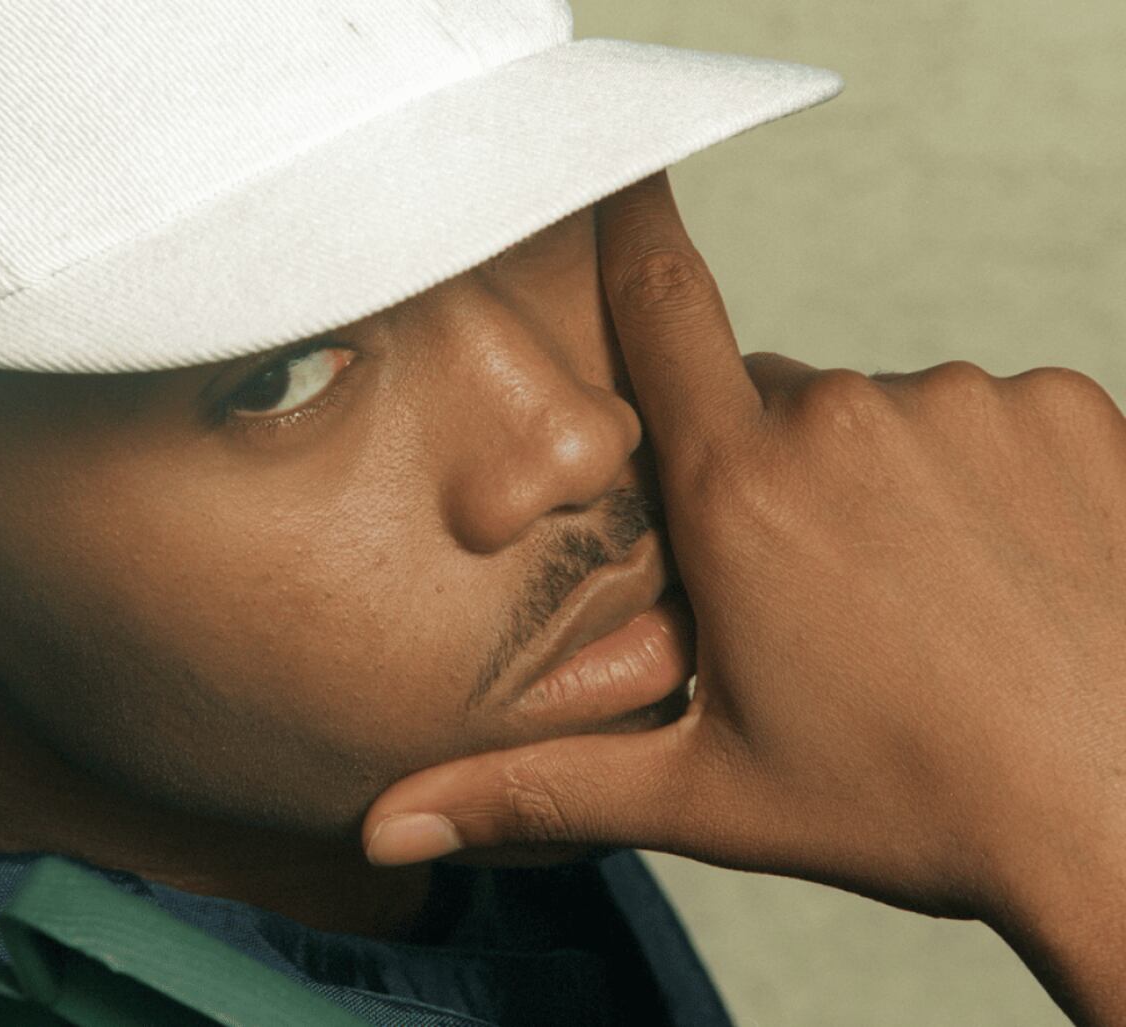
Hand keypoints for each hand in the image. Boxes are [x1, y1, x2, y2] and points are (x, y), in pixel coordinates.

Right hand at [362, 174, 1125, 1023]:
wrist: (1120, 818)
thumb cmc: (913, 803)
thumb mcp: (705, 795)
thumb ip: (536, 785)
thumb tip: (392, 823)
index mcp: (738, 496)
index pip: (662, 310)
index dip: (631, 235)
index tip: (622, 178)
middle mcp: (844, 422)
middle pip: (769, 400)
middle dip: (763, 470)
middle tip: (805, 588)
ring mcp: (964, 404)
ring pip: (879, 413)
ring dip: (873, 479)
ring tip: (912, 596)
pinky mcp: (1064, 408)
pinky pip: (982, 411)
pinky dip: (972, 471)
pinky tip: (996, 568)